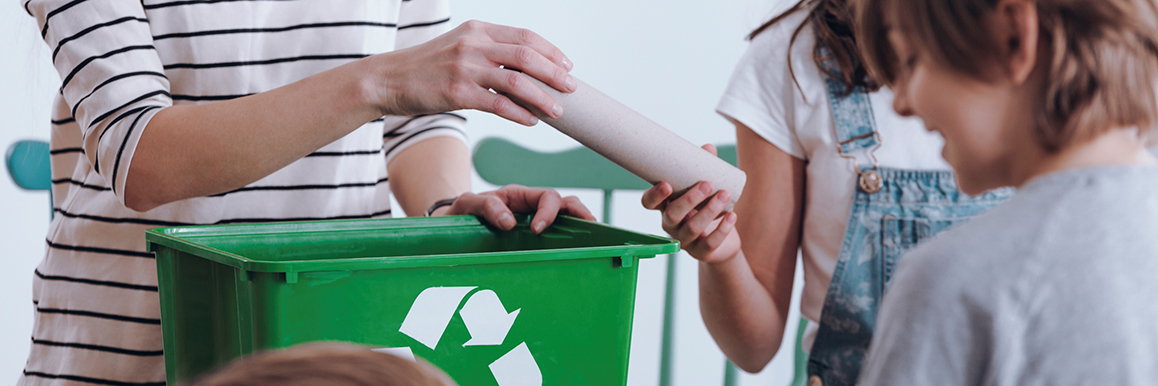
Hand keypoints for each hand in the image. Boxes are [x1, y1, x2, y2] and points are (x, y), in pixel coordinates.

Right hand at [370, 20, 575, 125]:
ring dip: (543, 97)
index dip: (551, 51)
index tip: (567, 65)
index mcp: (477, 30)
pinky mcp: (458, 94)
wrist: (388, 79)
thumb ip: (488, 51)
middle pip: (527, 56)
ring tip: (557, 110)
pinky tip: (532, 121)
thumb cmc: (427, 67)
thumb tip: (525, 69)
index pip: (525, 36)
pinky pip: (499, 104)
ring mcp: (465, 69)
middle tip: (572, 87)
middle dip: (555, 73)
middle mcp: (474, 45)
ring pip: (518, 81)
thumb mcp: (459, 47)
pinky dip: (520, 114)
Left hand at [437, 185, 595, 233]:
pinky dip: (570, 241)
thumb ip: (486, 206)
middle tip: (588, 226)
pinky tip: (578, 252)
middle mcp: (531, 209)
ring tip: (594, 237)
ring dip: (580, 224)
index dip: (549, 211)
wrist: (449, 228)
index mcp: (519, 197)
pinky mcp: (532, 241)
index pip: (546, 196)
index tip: (539, 230)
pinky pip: (556, 237)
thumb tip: (509, 221)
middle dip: (579, 212)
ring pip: (566, 219)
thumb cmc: (460, 214)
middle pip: (565, 204)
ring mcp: (533, 224)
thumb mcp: (467, 204)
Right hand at [641, 144, 740, 262]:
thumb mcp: (703, 189)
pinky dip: (722, 229)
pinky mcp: (701, 252)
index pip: (649, 203)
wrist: (722, 242)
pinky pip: (710, 243)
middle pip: (672, 215)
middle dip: (689, 199)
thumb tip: (708, 148)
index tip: (666, 184)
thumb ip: (704, 168)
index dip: (654, 195)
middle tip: (707, 184)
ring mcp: (685, 240)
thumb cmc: (706, 209)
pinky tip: (732, 216)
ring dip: (709, 210)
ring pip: (692, 228)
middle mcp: (671, 225)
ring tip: (725, 194)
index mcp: (665, 207)